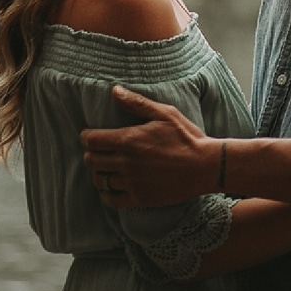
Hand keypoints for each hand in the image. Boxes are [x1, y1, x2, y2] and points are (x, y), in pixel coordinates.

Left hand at [81, 86, 214, 208]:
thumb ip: (137, 103)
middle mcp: (126, 162)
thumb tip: (115, 90)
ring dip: (99, 173)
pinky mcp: (138, 198)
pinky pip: (111, 200)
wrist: (204, 166)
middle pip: (91, 161)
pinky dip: (107, 194)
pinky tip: (113, 187)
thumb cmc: (187, 137)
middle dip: (90, 154)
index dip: (86, 137)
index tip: (89, 135)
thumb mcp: (165, 113)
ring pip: (100, 181)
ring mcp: (131, 182)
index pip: (93, 140)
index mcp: (130, 140)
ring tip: (106, 168)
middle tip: (98, 150)